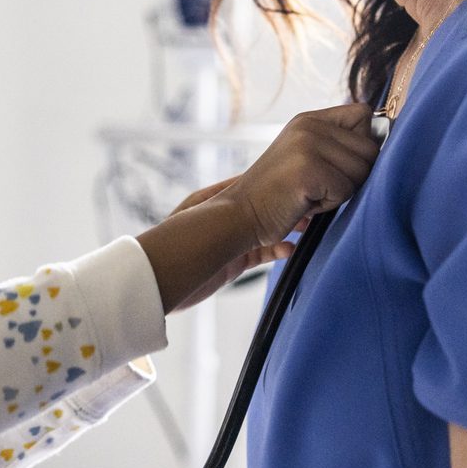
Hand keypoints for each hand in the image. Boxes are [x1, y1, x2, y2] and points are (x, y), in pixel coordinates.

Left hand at [168, 177, 301, 307]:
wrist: (158, 286)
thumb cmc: (172, 249)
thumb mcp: (203, 220)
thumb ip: (231, 208)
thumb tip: (256, 190)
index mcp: (211, 200)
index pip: (248, 184)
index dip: (271, 182)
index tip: (293, 180)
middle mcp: (222, 219)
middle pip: (260, 208)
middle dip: (284, 208)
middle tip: (308, 206)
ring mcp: (229, 242)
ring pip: (265, 231)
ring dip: (285, 230)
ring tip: (307, 227)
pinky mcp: (233, 263)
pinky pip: (261, 253)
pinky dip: (277, 251)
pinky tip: (291, 249)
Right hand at [218, 104, 379, 250]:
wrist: (241, 214)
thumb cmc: (278, 194)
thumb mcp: (304, 156)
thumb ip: (335, 144)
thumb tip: (381, 139)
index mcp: (309, 119)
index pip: (363, 114)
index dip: (363, 142)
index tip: (340, 164)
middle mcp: (309, 125)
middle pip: (370, 148)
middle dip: (352, 176)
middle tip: (319, 186)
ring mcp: (308, 144)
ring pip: (361, 172)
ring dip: (340, 192)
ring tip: (309, 194)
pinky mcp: (308, 169)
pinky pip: (346, 190)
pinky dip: (328, 205)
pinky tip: (304, 203)